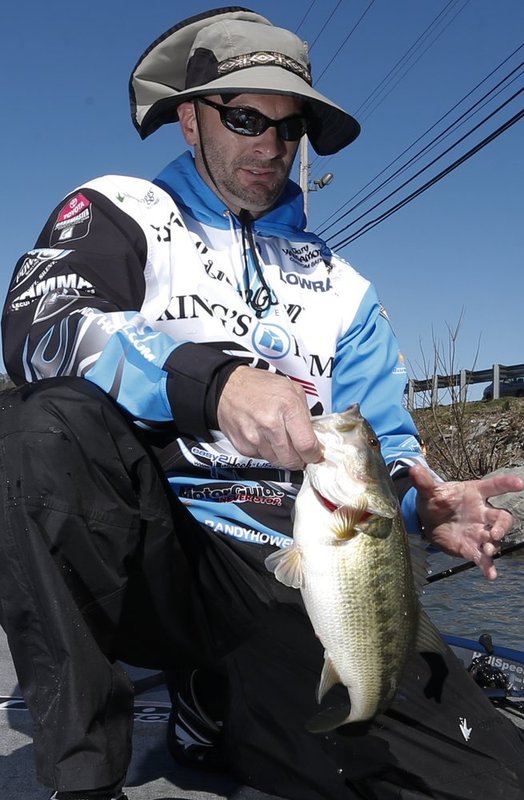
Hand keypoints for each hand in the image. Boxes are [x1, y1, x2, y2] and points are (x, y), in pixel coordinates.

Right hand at [217, 367, 321, 468]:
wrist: (227, 387)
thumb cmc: (259, 386)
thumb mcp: (292, 389)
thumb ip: (305, 414)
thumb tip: (314, 436)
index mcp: (287, 407)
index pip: (307, 445)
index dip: (314, 454)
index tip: (314, 454)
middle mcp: (270, 423)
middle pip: (292, 460)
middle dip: (299, 459)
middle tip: (299, 452)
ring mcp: (255, 437)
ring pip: (277, 462)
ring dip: (282, 456)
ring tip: (279, 439)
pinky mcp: (243, 446)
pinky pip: (262, 458)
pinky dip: (267, 452)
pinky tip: (265, 438)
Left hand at [411, 464, 523, 579]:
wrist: (429, 519)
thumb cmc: (436, 501)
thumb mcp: (428, 491)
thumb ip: (423, 482)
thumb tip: (414, 468)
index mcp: (474, 493)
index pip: (494, 486)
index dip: (507, 483)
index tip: (519, 483)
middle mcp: (482, 512)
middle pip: (502, 517)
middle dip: (503, 525)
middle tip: (496, 532)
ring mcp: (479, 531)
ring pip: (495, 539)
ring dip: (494, 545)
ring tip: (489, 551)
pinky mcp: (472, 547)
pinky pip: (483, 558)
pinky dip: (487, 567)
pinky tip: (491, 576)